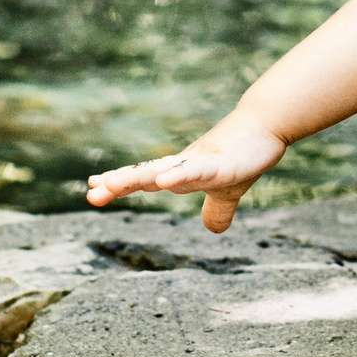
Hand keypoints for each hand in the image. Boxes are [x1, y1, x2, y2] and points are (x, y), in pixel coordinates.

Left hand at [84, 109, 286, 232]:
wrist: (266, 126)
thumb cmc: (244, 154)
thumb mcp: (229, 191)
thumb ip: (217, 209)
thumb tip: (214, 229)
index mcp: (182, 173)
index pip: (144, 179)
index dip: (120, 183)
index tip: (92, 187)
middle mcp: (182, 165)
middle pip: (144, 175)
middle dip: (117, 184)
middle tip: (91, 192)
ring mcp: (198, 163)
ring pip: (161, 170)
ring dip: (135, 178)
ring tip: (111, 184)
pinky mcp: (218, 163)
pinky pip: (194, 170)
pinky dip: (177, 175)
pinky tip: (161, 181)